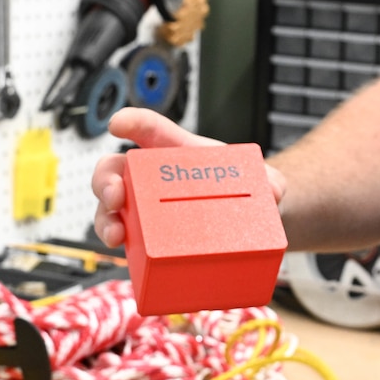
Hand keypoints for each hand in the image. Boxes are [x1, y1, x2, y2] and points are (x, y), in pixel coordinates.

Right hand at [90, 108, 287, 247]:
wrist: (245, 228)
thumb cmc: (239, 192)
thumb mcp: (259, 180)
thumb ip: (270, 180)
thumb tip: (274, 189)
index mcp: (175, 153)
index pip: (151, 130)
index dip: (133, 122)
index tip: (118, 124)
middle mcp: (151, 180)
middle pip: (114, 171)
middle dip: (105, 180)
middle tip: (115, 195)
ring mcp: (144, 212)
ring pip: (109, 210)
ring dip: (105, 219)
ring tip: (115, 234)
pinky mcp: (146, 242)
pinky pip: (125, 244)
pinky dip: (121, 250)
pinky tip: (127, 257)